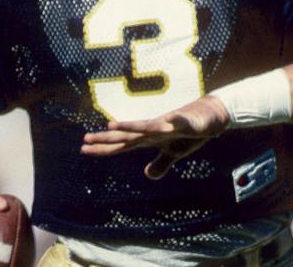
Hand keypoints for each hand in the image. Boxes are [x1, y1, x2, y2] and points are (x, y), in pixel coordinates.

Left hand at [81, 95, 229, 179]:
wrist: (209, 117)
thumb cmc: (188, 134)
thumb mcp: (173, 154)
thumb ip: (160, 164)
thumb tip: (147, 175)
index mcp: (149, 139)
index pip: (122, 145)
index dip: (104, 148)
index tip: (84, 149)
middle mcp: (153, 130)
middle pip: (127, 136)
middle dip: (106, 138)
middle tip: (85, 139)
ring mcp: (167, 124)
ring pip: (145, 126)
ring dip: (130, 126)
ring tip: (112, 126)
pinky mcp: (184, 121)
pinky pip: (177, 121)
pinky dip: (172, 121)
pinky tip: (166, 121)